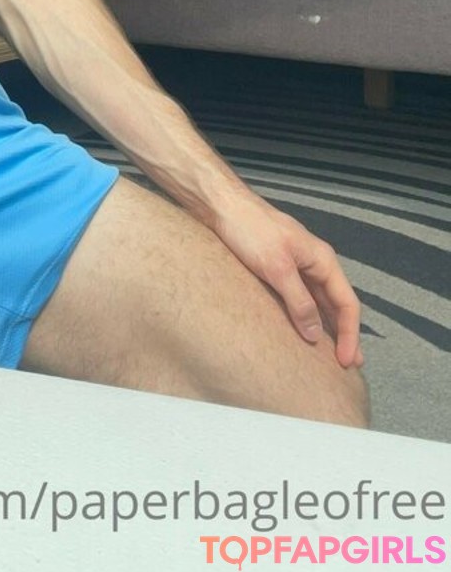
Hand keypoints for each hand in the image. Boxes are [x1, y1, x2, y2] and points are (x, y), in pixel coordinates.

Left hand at [210, 193, 363, 368]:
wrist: (221, 205)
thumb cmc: (250, 231)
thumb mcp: (277, 268)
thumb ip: (299, 301)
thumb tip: (315, 335)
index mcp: (322, 260)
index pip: (347, 302)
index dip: (350, 333)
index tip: (346, 362)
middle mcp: (314, 262)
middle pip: (336, 303)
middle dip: (344, 333)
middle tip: (347, 366)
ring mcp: (296, 264)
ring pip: (318, 300)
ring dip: (325, 326)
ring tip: (328, 353)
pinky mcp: (277, 266)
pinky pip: (300, 296)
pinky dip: (306, 314)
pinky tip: (301, 328)